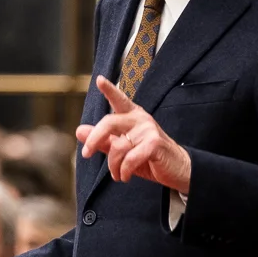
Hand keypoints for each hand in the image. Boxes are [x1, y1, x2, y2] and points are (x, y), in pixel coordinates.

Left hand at [78, 76, 191, 193]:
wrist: (178, 170)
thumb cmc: (148, 157)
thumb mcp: (123, 149)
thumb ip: (103, 140)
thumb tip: (79, 131)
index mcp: (132, 115)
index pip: (119, 99)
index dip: (109, 89)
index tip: (99, 79)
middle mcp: (140, 119)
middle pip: (108, 123)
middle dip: (94, 140)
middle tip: (86, 154)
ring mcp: (148, 130)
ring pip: (117, 147)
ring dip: (113, 166)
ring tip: (116, 175)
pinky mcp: (155, 143)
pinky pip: (129, 159)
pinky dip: (123, 171)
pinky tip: (124, 176)